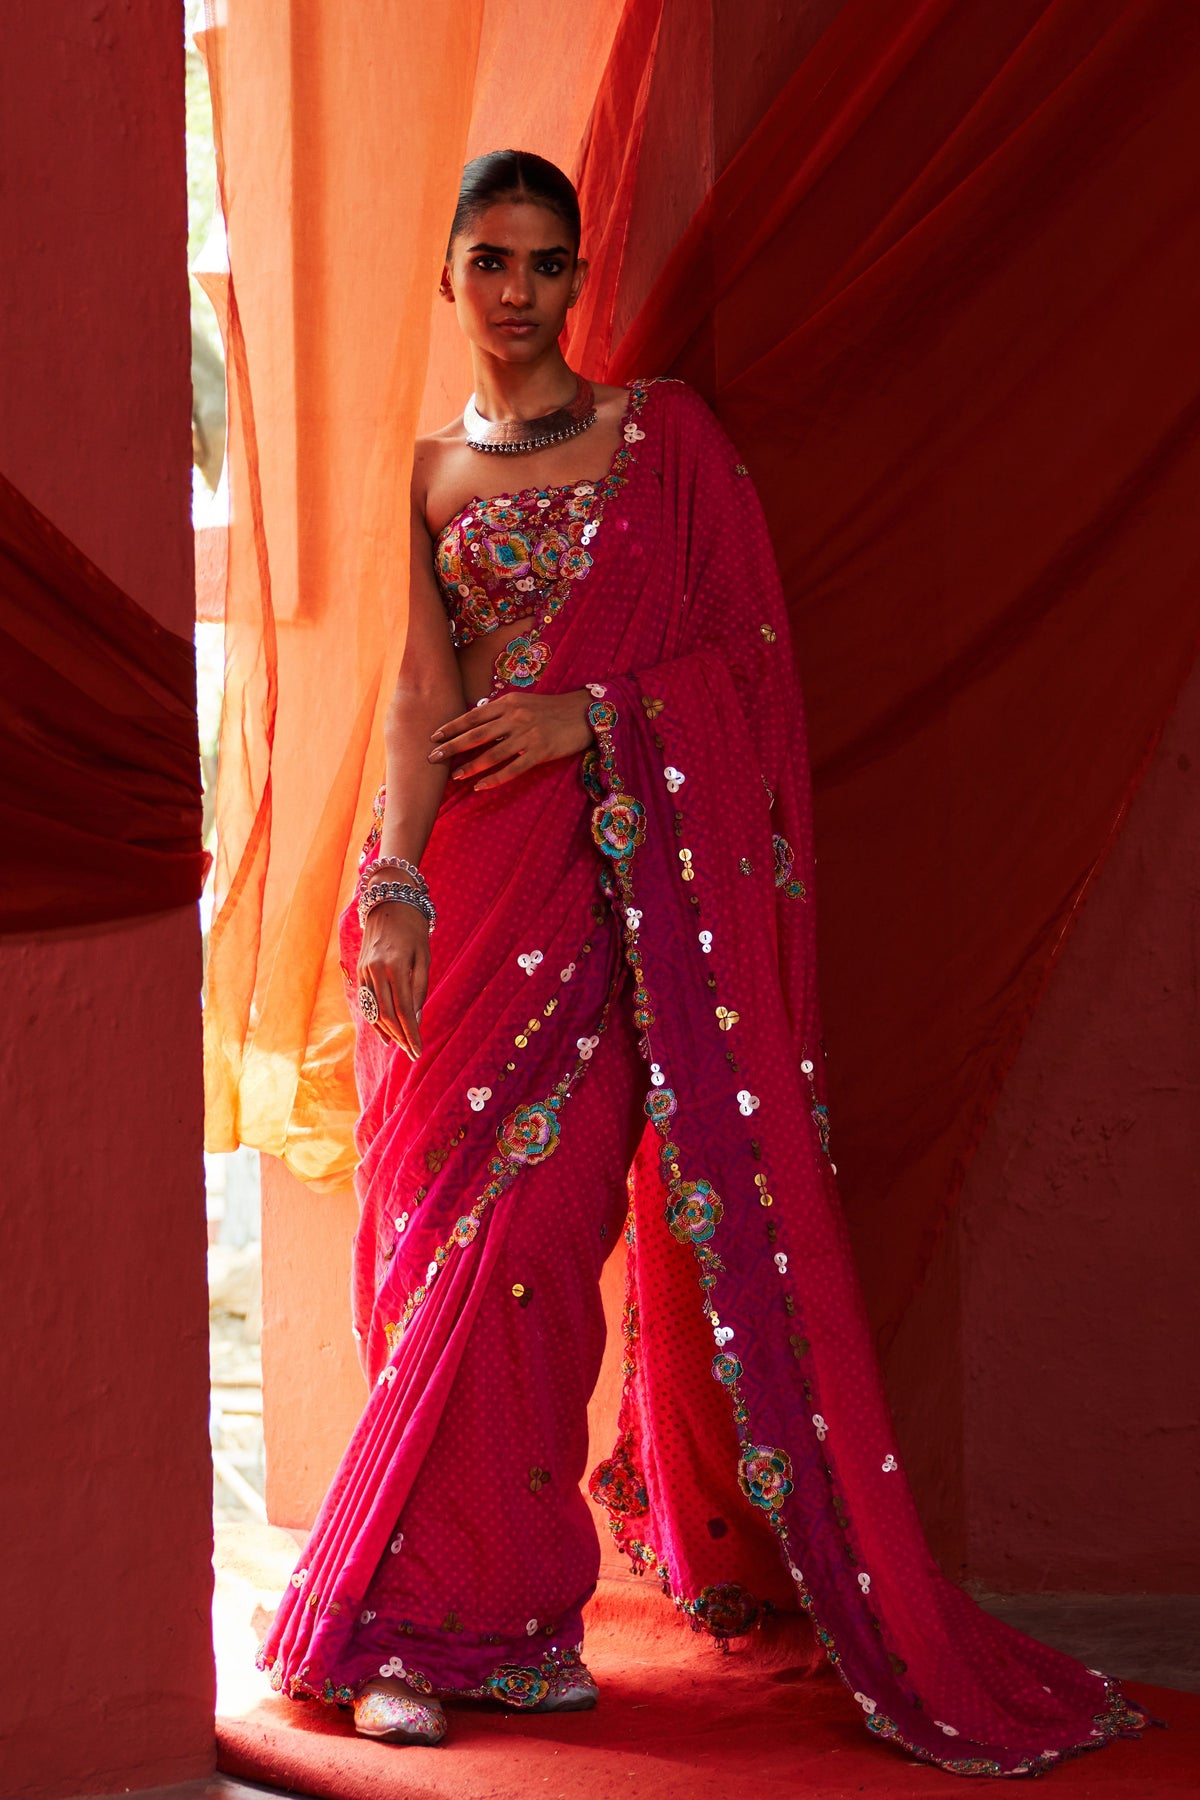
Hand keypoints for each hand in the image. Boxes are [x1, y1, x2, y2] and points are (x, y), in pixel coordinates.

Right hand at [357, 899, 429, 1058]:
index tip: (418, 1050)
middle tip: (411, 1052)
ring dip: (387, 1031)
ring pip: (373, 1010)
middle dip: (400, 1037)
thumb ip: (419, 989)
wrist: (388, 902)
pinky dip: (375, 1018)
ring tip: (401, 1045)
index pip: (402, 1010)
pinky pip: (367, 1000)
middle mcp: (375, 970)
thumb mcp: (423, 957)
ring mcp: (364, 970)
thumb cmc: (413, 929)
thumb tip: (415, 1019)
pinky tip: (384, 1032)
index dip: (411, 1033)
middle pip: (385, 1015)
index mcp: (395, 965)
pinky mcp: (359, 970)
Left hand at [428, 690, 594, 788]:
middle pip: (476, 735)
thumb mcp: (523, 702)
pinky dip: (495, 779)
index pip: (473, 716)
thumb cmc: (551, 709)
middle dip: (452, 747)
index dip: (452, 727)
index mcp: (508, 703)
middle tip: (432, 757)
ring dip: (470, 766)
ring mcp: (528, 735)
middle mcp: (515, 717)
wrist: (584, 713)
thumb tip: (476, 718)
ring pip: (492, 754)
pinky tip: (480, 786)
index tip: (434, 736)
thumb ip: (500, 710)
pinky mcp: (540, 752)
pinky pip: (513, 769)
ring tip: (453, 776)